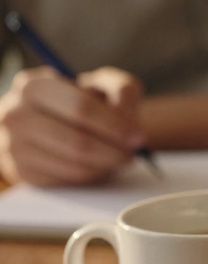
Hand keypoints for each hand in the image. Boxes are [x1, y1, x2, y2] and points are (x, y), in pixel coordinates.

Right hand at [0, 66, 145, 184]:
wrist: (53, 120)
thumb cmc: (83, 99)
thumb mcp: (105, 83)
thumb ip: (123, 91)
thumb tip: (129, 122)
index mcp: (33, 85)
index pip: (80, 108)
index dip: (114, 125)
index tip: (138, 137)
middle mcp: (15, 115)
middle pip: (77, 141)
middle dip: (113, 151)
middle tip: (134, 155)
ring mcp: (13, 146)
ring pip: (73, 164)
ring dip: (106, 165)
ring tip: (120, 158)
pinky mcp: (22, 172)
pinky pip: (66, 179)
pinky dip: (91, 175)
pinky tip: (100, 165)